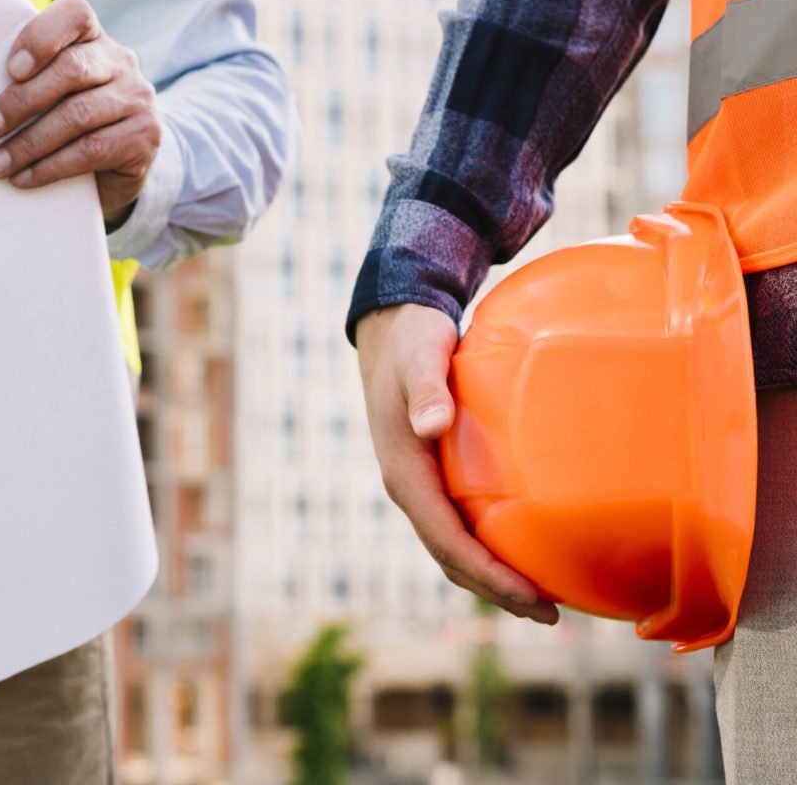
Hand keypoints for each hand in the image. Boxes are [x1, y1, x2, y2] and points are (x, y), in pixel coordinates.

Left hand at [0, 0, 160, 223]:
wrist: (117, 168)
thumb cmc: (67, 123)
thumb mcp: (50, 93)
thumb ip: (27, 79)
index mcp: (94, 38)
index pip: (74, 15)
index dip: (42, 37)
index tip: (11, 70)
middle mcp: (122, 61)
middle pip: (71, 70)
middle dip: (21, 102)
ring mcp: (138, 98)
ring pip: (78, 115)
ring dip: (29, 143)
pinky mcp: (146, 135)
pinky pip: (92, 149)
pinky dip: (51, 166)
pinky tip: (24, 178)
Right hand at [356, 303, 558, 623]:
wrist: (393, 329)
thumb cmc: (412, 342)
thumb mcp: (419, 359)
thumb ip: (427, 391)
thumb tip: (430, 425)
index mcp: (403, 471)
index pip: (445, 538)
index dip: (486, 573)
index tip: (529, 595)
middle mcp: (409, 486)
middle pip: (450, 557)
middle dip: (496, 590)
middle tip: (550, 613)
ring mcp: (419, 484)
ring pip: (453, 547)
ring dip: (491, 578)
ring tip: (541, 599)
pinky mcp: (432, 475)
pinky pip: (458, 525)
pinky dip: (487, 550)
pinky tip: (521, 550)